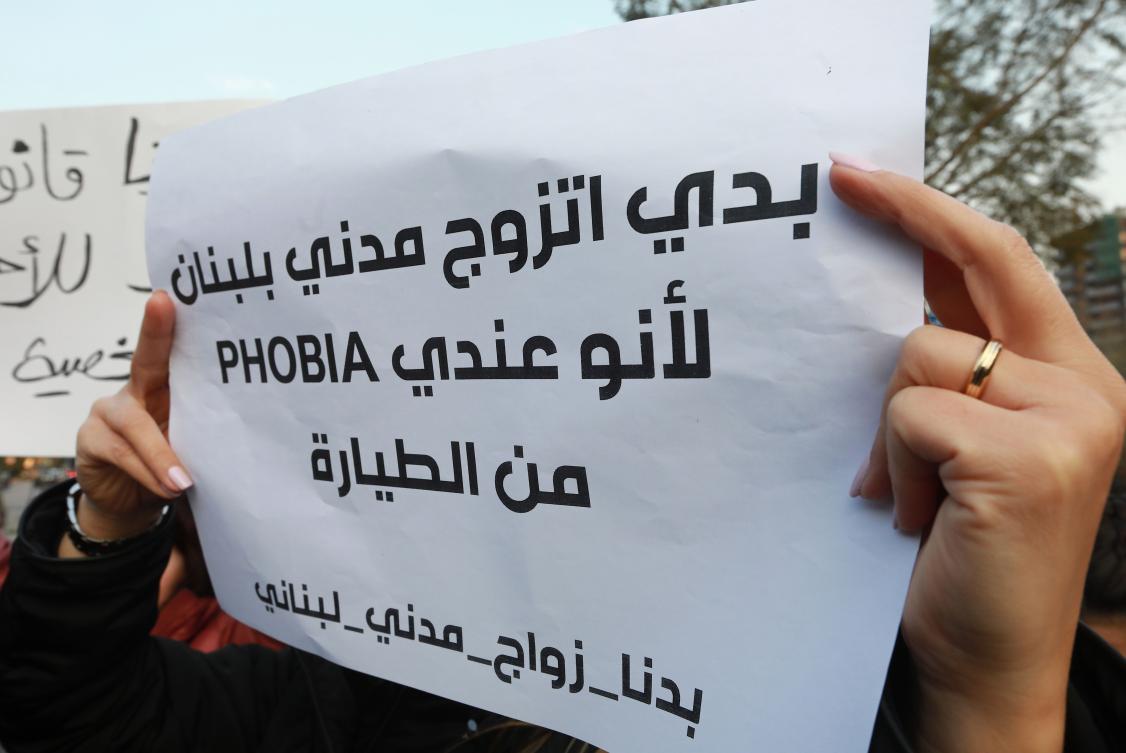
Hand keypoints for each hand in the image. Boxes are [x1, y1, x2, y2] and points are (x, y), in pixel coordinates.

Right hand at [71, 291, 191, 545]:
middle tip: (162, 304)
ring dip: (163, 455)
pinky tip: (168, 487)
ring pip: (136, 424)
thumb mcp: (192, 444)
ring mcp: (108, 411)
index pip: (171, 351)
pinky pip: (122, 452)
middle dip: (156, 332)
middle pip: (145, 359)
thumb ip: (205, 429)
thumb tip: (247, 426)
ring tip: (184, 482)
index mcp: (167, 388)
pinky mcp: (90, 438)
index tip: (170, 293)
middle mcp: (136, 390)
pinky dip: (149, 471)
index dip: (169, 322)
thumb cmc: (172, 465)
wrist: (132, 502)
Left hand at [830, 157, 1125, 752]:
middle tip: (839, 178)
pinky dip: (892, 461)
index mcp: (1067, 375)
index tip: (864, 176)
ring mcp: (1068, 419)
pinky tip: (913, 515)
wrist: (986, 658)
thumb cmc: (958, 548)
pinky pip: (911, 412)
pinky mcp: (1030, 458)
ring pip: (918, 353)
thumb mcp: (956, 444)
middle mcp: (1086, 385)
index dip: (935, 211)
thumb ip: (943, 373)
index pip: (1002, 262)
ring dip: (886, 423)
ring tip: (903, 491)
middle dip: (905, 210)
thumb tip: (876, 300)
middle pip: (983, 259)